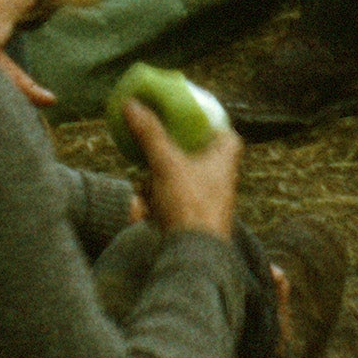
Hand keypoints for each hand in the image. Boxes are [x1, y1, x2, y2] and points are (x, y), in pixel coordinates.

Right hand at [121, 92, 245, 240]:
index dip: (207, 124)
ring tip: (146, 188)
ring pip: (181, 178)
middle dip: (169, 155)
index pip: (224, 132)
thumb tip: (132, 104)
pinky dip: (159, 201)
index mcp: (225, 158)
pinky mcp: (196, 218)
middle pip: (196, 154)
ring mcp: (210, 200)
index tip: (185, 119)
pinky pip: (175, 200)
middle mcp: (222, 178)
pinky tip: (146, 209)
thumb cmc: (190, 204)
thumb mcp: (166, 163)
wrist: (194, 254)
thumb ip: (149, 133)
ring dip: (159, 181)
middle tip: (153, 151)